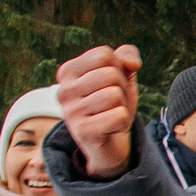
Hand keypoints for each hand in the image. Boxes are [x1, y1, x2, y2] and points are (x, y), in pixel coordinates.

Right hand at [54, 43, 142, 180]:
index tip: (110, 84)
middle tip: (112, 103)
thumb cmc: (113, 103)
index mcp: (67, 71)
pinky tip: (110, 127)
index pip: (103, 54)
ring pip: (114, 95)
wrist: (110, 141)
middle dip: (121, 88)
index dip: (117, 68)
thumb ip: (126, 55)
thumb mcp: (122, 73)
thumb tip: (132, 63)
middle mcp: (63, 90)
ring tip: (110, 114)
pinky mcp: (82, 132)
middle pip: (110, 74)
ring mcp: (70, 112)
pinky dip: (122, 121)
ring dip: (121, 106)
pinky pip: (118, 116)